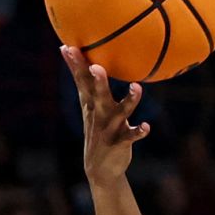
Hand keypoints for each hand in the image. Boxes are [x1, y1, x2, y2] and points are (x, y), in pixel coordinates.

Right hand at [61, 45, 149, 182]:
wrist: (100, 167)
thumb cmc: (97, 128)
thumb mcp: (88, 106)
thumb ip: (86, 83)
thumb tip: (76, 63)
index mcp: (90, 103)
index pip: (82, 81)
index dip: (75, 65)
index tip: (68, 47)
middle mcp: (99, 113)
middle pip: (98, 94)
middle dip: (98, 80)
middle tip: (95, 66)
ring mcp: (110, 128)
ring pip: (120, 112)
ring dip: (129, 100)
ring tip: (136, 87)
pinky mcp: (121, 142)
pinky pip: (131, 136)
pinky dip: (139, 131)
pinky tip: (146, 126)